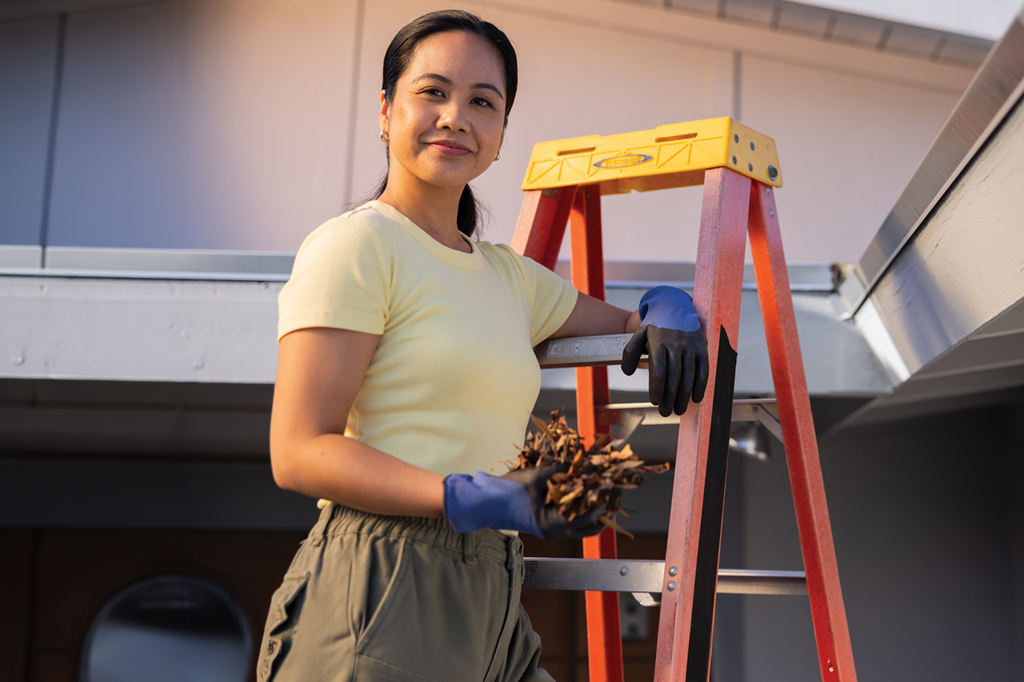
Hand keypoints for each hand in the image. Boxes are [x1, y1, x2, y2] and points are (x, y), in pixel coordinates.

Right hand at [443, 465, 604, 538]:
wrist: (483, 502)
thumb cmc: (507, 492)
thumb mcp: (536, 477)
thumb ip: (560, 470)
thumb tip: (580, 461)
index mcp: (553, 524)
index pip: (588, 516)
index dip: (602, 500)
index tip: (610, 486)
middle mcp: (554, 532)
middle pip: (589, 527)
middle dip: (602, 510)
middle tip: (611, 494)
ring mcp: (550, 530)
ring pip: (580, 526)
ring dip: (592, 511)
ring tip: (600, 494)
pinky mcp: (545, 524)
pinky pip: (569, 521)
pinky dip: (578, 509)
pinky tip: (581, 494)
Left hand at [621, 286, 709, 416]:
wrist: (675, 306)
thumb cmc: (655, 326)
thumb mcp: (638, 334)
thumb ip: (630, 352)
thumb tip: (627, 372)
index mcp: (659, 343)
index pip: (659, 370)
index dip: (657, 389)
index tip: (655, 402)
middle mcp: (676, 344)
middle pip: (674, 377)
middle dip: (669, 398)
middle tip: (665, 412)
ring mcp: (691, 346)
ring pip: (689, 376)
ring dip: (684, 396)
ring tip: (678, 410)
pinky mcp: (702, 347)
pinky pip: (703, 370)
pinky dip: (701, 386)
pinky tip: (695, 399)